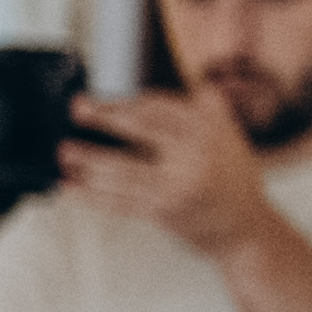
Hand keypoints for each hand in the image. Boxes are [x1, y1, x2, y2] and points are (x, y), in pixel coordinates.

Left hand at [59, 85, 275, 257]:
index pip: (160, 107)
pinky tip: (70, 187)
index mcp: (210, 129)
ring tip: (65, 151)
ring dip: (88, 159)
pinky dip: (90, 195)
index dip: (125, 100)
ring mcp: (180, 183)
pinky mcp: (165, 211)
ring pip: (124, 168)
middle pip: (141, 128)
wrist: (246, 230)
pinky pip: (120, 201)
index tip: (100, 98)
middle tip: (77, 108)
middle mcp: (197, 153)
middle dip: (104, 117)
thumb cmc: (231, 180)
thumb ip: (207, 110)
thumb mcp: (229, 138)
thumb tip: (183, 80)